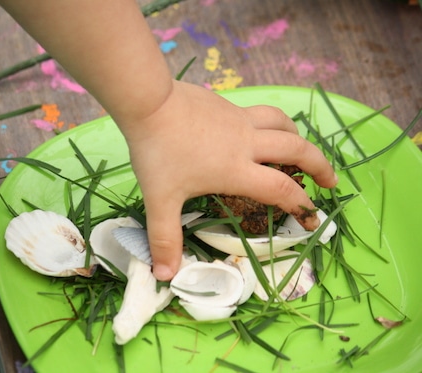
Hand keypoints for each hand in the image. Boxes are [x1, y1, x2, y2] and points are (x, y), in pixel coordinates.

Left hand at [121, 80, 337, 280]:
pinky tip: (258, 131)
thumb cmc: (158, 151)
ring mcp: (240, 119)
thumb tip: (165, 275)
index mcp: (237, 169)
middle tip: (330, 182)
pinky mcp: (229, 104)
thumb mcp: (160, 199)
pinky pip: (260, 113)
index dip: (302, 206)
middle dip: (320, 166)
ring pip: (282, 123)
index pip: (282, 190)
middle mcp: (247, 142)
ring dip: (298, 138)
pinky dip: (272, 123)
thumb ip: (165, 238)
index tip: (312, 218)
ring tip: (301, 151)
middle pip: (297, 149)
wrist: (149, 101)